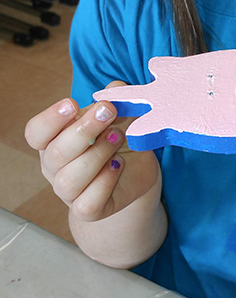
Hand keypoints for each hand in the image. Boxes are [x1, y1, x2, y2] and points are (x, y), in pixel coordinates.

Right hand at [24, 83, 159, 222]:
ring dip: (96, 155)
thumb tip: (116, 87)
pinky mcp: (90, 209)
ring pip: (69, 180)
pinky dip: (104, 183)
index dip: (50, 119)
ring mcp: (70, 191)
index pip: (36, 133)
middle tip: (108, 112)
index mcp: (53, 140)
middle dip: (83, 130)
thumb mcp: (119, 113)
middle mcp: (55, 167)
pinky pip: (87, 204)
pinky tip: (118, 165)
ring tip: (118, 137)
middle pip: (54, 154)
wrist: (137, 168)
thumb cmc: (118, 136)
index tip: (72, 103)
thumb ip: (116, 98)